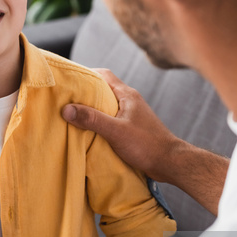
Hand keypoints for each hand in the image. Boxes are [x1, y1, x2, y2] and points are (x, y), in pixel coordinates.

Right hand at [62, 68, 178, 182]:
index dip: (85, 74)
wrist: (170, 163)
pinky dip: (99, 121)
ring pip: (106, 105)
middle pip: (103, 89)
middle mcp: (129, 100)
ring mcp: (131, 114)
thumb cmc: (146, 145)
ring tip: (74, 116)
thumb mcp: (115, 131)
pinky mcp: (132, 127)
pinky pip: (111, 118)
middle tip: (66, 99)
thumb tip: (66, 109)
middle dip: (85, 93)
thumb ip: (92, 119)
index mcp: (127, 94)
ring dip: (91, 109)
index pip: (103, 74)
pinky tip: (90, 131)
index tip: (69, 81)